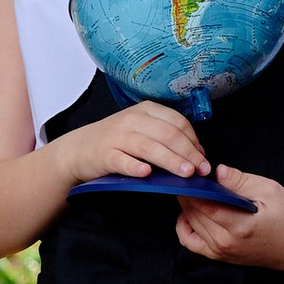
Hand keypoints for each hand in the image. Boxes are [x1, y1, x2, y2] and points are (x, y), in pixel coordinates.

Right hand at [56, 100, 214, 185]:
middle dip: (188, 153)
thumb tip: (196, 153)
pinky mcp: (104, 155)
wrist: (79, 149)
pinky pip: (122, 160)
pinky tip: (146, 174)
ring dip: (170, 160)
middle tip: (201, 169)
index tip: (204, 158)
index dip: (194, 141)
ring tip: (185, 173)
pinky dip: (134, 166)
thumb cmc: (116, 141)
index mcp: (146, 110)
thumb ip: (165, 136)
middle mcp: (132, 120)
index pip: (177, 122)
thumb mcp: (141, 129)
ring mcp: (117, 137)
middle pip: (167, 134)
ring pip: (149, 147)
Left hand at [177, 165, 283, 263]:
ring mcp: (220, 252)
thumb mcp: (270, 191)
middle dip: (187, 193)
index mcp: (239, 227)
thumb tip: (219, 171)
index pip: (204, 205)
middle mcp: (225, 243)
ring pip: (189, 224)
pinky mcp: (217, 255)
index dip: (192, 187)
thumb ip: (241, 181)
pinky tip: (190, 212)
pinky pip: (189, 241)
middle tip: (187, 176)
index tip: (188, 172)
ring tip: (190, 190)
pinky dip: (184, 226)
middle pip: (193, 213)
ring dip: (186, 206)